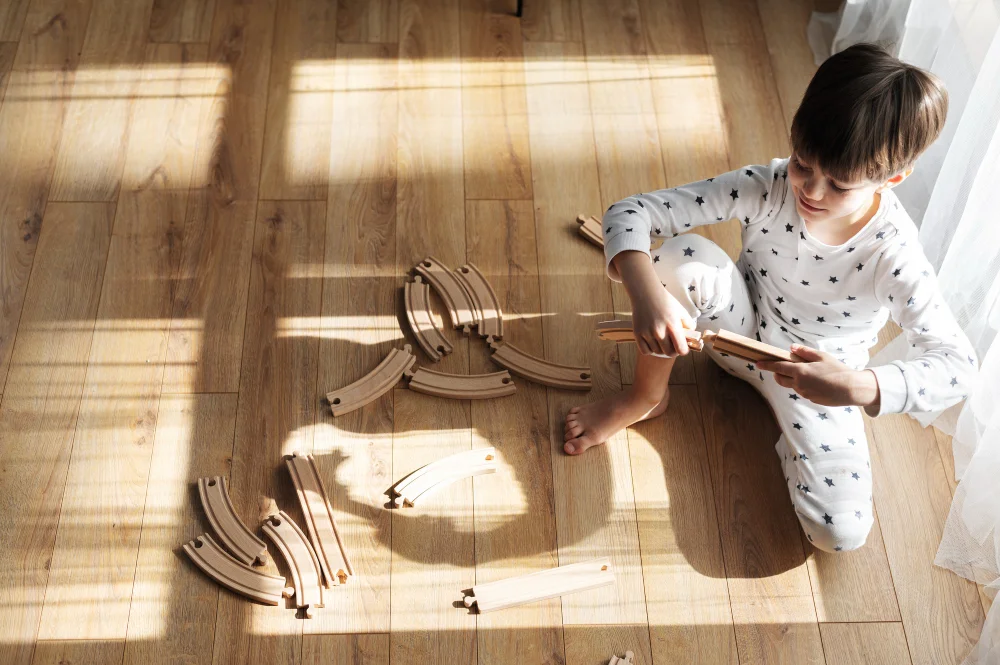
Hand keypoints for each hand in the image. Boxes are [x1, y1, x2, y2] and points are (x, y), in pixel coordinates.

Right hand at [632, 290, 695, 356]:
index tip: (682, 347)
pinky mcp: (637, 334)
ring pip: (657, 352)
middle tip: (672, 345)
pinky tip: (652, 342)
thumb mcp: (681, 311)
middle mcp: (660, 332)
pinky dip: (649, 349)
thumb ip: (688, 325)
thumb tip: (690, 337)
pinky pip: (645, 351)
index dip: (683, 350)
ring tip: (661, 340)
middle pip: (669, 353)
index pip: (681, 350)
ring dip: (661, 348)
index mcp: (673, 326)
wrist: (646, 293)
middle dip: (673, 351)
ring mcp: (647, 333)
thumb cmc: (665, 301)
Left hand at [756, 344, 878, 407]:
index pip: (778, 368)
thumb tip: (791, 348)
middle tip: (780, 367)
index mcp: (800, 372)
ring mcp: (804, 393)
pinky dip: (802, 385)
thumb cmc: (837, 370)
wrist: (851, 389)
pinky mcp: (810, 399)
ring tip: (804, 372)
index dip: (767, 365)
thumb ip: (804, 352)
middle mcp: (799, 384)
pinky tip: (815, 381)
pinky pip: (802, 391)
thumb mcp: (822, 357)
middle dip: (776, 373)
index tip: (757, 363)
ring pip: (791, 385)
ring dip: (792, 379)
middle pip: (780, 379)